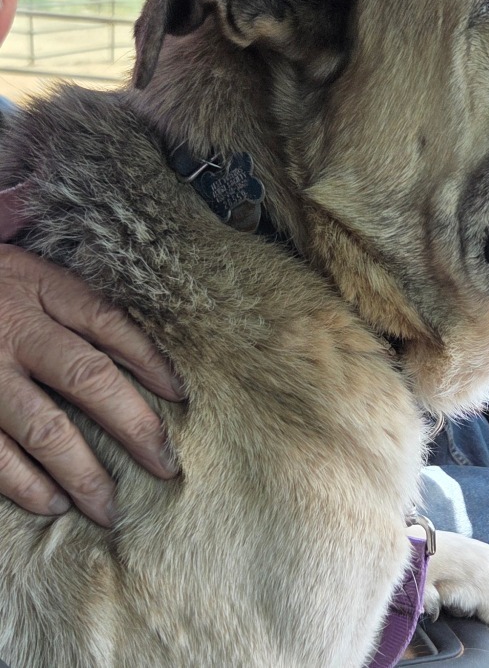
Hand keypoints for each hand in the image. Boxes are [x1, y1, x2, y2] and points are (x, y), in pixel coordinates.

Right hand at [0, 244, 183, 525]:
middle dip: (133, 426)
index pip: (110, 323)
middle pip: (87, 378)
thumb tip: (140, 355)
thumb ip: (72, 304)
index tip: (181, 396)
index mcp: (40, 288)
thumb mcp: (29, 274)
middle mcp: (14, 330)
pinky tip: (52, 503)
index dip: (149, 360)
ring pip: (43, 428)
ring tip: (109, 506)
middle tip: (165, 466)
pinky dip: (23, 483)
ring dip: (81, 472)